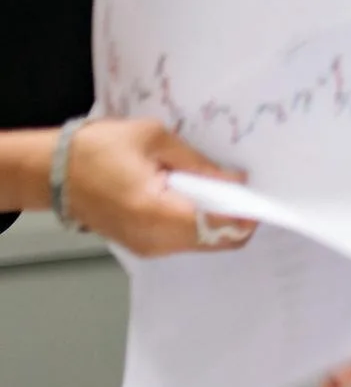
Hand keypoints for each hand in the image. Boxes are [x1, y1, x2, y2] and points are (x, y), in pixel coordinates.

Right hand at [65, 120, 255, 256]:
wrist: (52, 170)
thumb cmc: (96, 149)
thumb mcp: (155, 140)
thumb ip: (199, 163)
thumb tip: (235, 180)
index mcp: (156, 212)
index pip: (218, 226)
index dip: (246, 213)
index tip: (263, 195)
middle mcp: (154, 240)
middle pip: (216, 240)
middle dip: (237, 217)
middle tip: (245, 189)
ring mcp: (148, 247)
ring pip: (202, 242)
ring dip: (219, 220)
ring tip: (219, 188)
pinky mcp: (143, 245)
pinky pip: (184, 240)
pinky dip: (199, 222)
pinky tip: (198, 196)